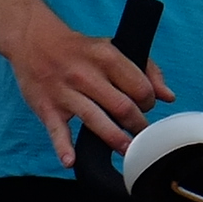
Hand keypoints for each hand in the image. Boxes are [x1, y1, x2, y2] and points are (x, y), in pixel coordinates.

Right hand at [10, 15, 164, 166]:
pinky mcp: (47, 108)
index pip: (140, 87)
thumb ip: (146, 69)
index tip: (146, 108)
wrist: (35, 41)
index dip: (149, 102)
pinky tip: (71, 161)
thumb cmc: (81, 49)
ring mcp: (65, 93)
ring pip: (95, 120)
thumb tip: (168, 96)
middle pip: (122, 106)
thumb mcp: (114, 48)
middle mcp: (87, 75)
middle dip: (137, 125)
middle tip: (140, 133)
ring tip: (127, 151)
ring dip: (115, 139)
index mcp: (107, 57)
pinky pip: (56, 131)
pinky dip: (63, 148)